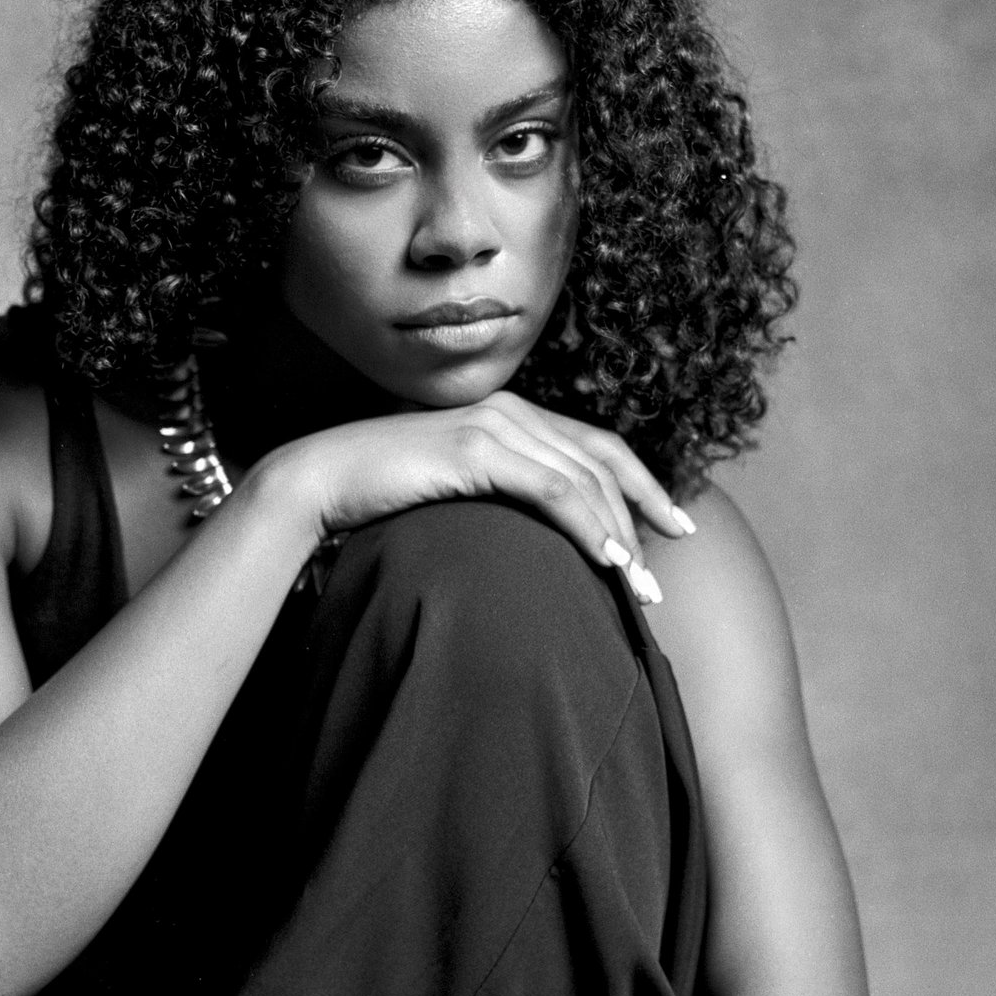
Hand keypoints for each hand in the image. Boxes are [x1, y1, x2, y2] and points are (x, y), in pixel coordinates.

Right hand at [257, 392, 694, 605]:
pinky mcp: (475, 447)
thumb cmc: (383, 496)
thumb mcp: (456, 492)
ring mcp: (494, 424)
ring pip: (582, 479)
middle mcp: (511, 410)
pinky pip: (550, 489)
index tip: (673, 527)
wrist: (322, 480)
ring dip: (617, 535)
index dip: (642, 486)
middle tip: (662, 571)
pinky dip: (585, 525)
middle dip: (641, 518)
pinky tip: (604, 560)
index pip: (596, 447)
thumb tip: (541, 543)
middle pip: (601, 463)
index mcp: (510, 415)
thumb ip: (500, 499)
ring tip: (636, 585)